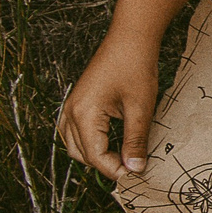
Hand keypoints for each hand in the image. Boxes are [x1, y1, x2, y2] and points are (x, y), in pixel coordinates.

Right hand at [58, 33, 160, 179]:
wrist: (130, 37)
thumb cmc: (135, 66)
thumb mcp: (140, 108)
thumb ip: (135, 141)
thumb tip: (135, 169)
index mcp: (84, 114)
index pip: (96, 157)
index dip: (117, 170)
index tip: (137, 175)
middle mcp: (71, 112)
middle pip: (82, 154)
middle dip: (106, 165)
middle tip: (133, 168)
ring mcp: (71, 106)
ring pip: (75, 145)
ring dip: (95, 156)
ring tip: (123, 157)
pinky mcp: (77, 101)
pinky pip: (74, 132)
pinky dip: (89, 142)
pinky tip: (110, 143)